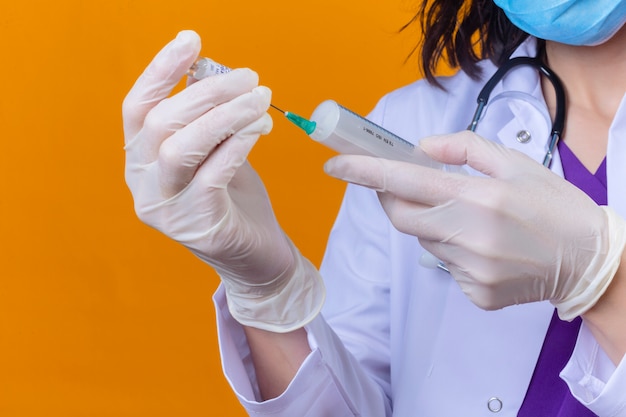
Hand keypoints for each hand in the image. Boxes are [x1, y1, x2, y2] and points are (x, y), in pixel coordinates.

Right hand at [123, 30, 323, 331]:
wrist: (255, 256)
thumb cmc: (235, 199)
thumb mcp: (216, 151)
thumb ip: (207, 119)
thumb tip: (210, 70)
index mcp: (141, 162)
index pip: (137, 108)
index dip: (161, 71)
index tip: (192, 40)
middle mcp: (144, 185)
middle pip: (161, 123)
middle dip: (209, 92)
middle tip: (251, 77)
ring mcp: (166, 209)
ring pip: (182, 147)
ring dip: (225, 114)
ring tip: (261, 97)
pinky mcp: (198, 225)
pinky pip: (213, 174)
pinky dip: (236, 143)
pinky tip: (258, 127)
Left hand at [324, 131, 625, 319]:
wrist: (591, 261)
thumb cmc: (554, 206)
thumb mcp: (516, 162)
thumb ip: (464, 148)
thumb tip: (422, 148)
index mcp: (477, 197)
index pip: (403, 182)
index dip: (363, 172)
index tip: (335, 163)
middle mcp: (468, 236)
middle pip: (401, 218)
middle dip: (392, 199)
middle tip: (404, 186)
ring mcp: (471, 270)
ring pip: (425, 241)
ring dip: (432, 223)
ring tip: (470, 217)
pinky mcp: (477, 294)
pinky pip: (447, 266)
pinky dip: (453, 249)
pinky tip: (486, 246)